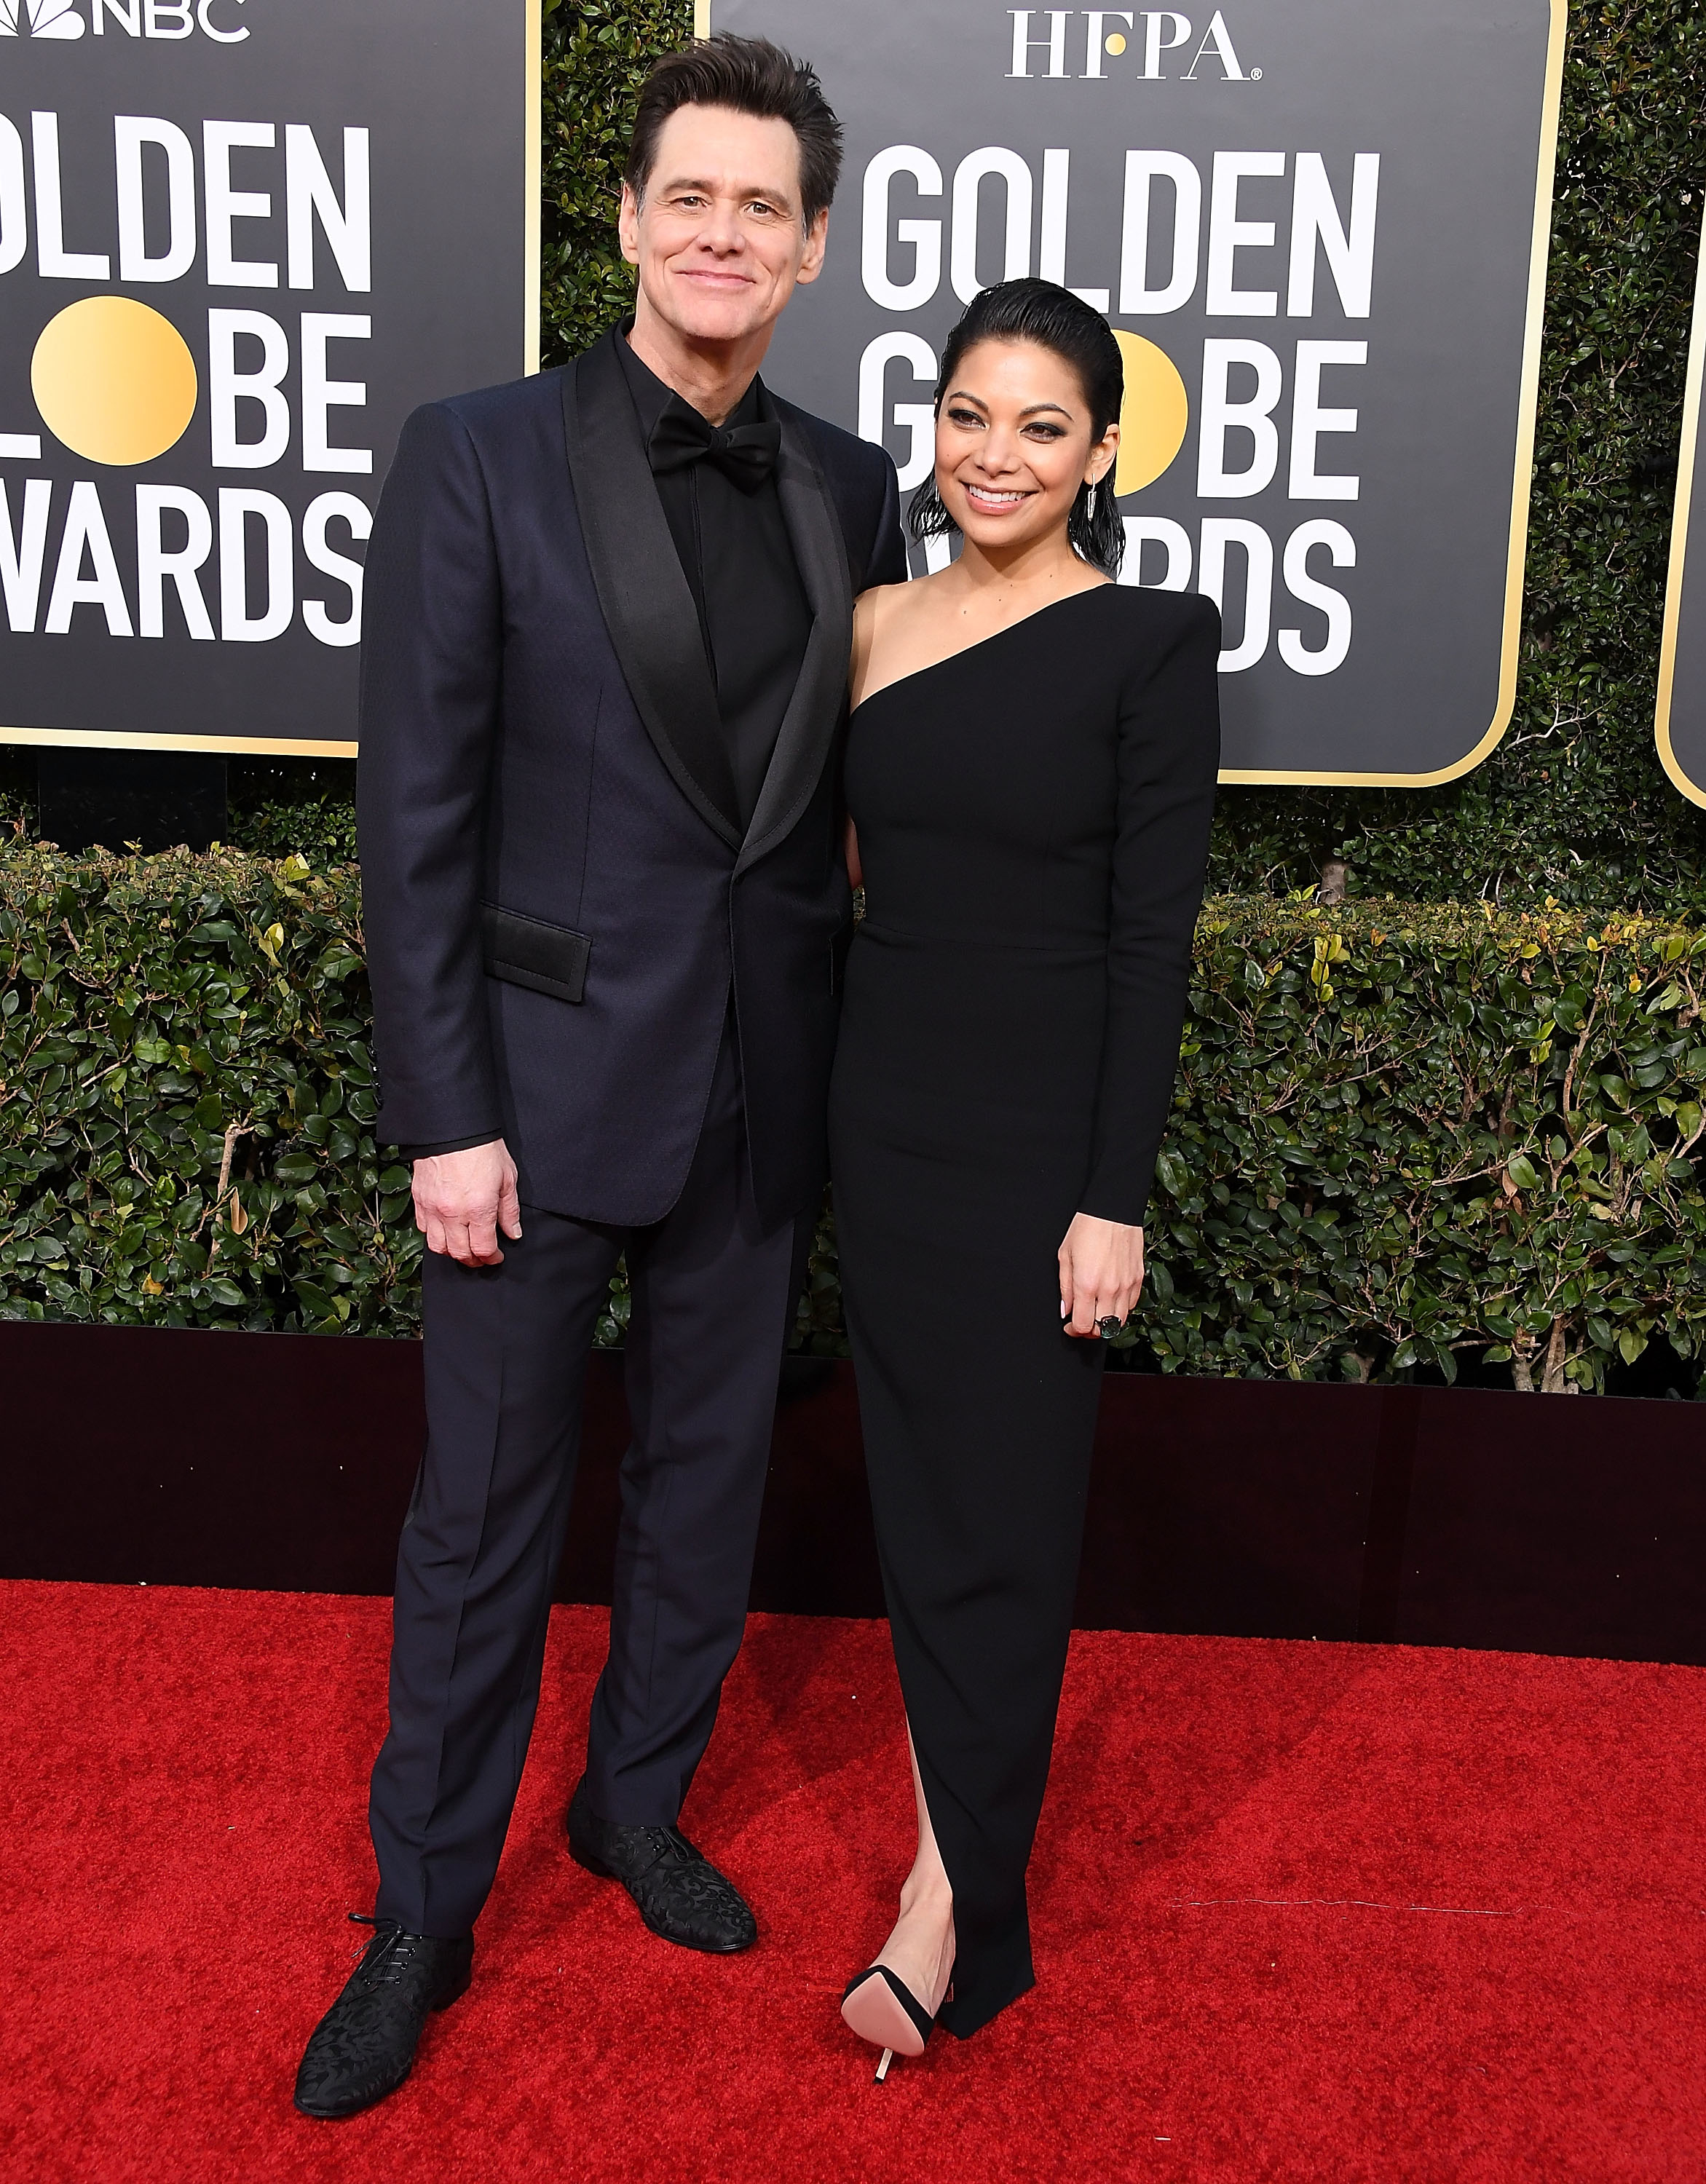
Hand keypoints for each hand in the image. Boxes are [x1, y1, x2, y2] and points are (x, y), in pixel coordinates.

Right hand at [412, 1139, 521, 1266]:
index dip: (492, 1258)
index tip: (497, 1256)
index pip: (483, 1248)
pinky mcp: (419, 1200)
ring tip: (463, 1247)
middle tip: (482, 1257)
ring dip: (452, 1251)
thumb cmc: (483, 1149)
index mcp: (478, 1209)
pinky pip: (423, 1229)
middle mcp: (453, 1213)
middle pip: (460, 1253)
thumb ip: (509, 1210)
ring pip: (438, 1246)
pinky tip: (446, 1230)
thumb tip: (512, 1233)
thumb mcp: (507, 1178)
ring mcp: (432, 1208)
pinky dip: (434, 1235)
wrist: (452, 1128)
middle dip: (473, 1260)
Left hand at [1058, 1212, 1144, 1338]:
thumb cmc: (1086, 1228)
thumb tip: (1065, 1310)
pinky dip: (1120, 1309)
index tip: (1069, 1325)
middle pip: (1102, 1329)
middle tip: (1081, 1321)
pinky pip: (1131, 1306)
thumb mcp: (1065, 1256)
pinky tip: (1110, 1300)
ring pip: (1119, 1321)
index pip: (1083, 1325)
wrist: (1112, 1210)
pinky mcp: (1138, 1279)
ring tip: (1096, 1313)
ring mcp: (1126, 1285)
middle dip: (1089, 1330)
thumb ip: (1065, 1287)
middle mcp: (1109, 1289)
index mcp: (1087, 1284)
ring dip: (1106, 1323)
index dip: (1074, 1330)